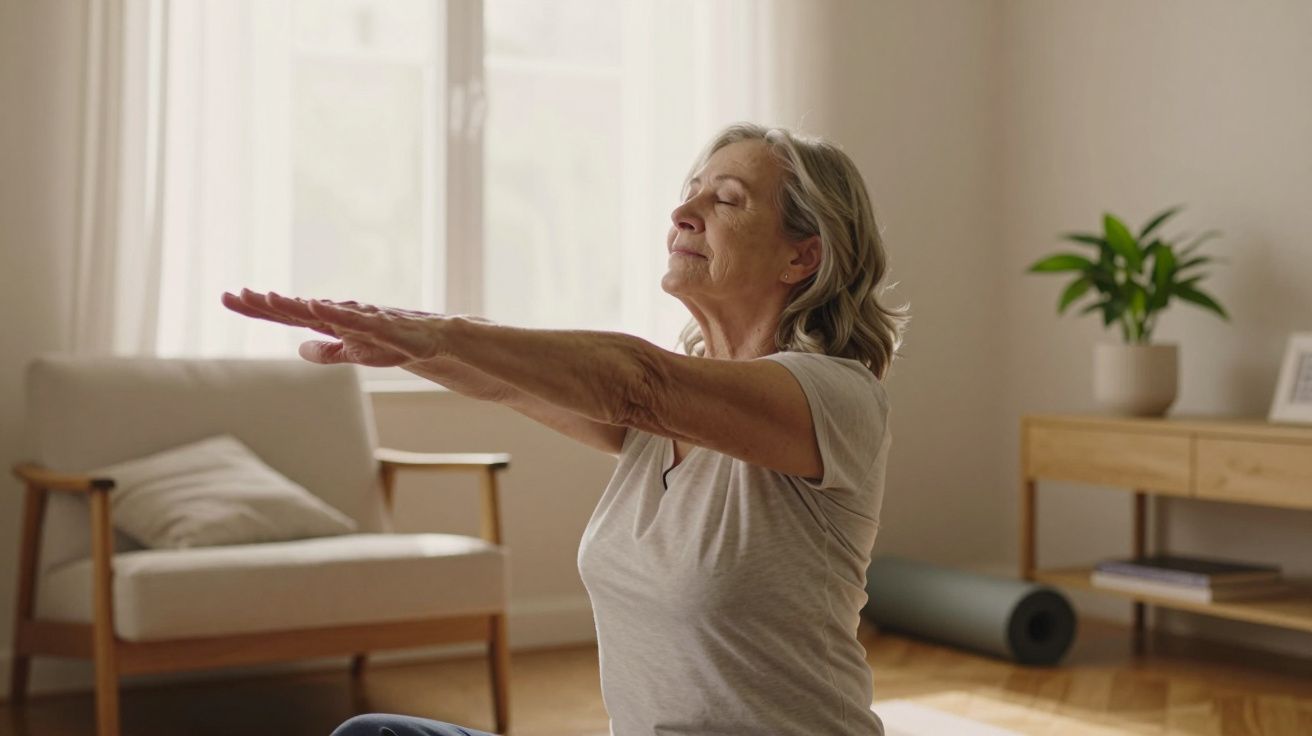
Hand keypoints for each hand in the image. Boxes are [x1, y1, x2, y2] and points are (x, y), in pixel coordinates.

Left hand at [220, 289, 445, 365]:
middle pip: (293, 308)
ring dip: (291, 304)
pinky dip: (331, 311)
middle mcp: (336, 314)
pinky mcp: (375, 324)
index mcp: (327, 321)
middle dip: (261, 303)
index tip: (228, 297)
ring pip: (317, 310)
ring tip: (264, 297)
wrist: (428, 338)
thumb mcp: (352, 353)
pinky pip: (350, 318)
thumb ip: (326, 351)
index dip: (256, 307)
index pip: (285, 313)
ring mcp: (354, 318)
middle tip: (229, 295)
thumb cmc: (392, 343)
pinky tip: (313, 306)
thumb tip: (299, 349)